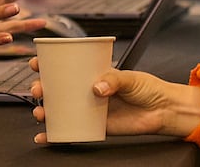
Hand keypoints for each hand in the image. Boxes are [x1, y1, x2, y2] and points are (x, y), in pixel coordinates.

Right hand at [29, 64, 199, 142]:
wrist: (162, 110)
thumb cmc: (149, 89)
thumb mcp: (131, 77)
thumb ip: (114, 80)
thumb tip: (97, 88)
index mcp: (94, 74)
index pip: (66, 66)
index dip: (48, 64)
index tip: (37, 63)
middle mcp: (88, 91)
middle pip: (57, 89)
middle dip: (41, 89)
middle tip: (39, 90)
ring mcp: (89, 109)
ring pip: (60, 110)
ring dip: (44, 112)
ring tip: (41, 113)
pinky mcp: (94, 127)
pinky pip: (70, 130)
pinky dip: (54, 135)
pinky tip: (44, 137)